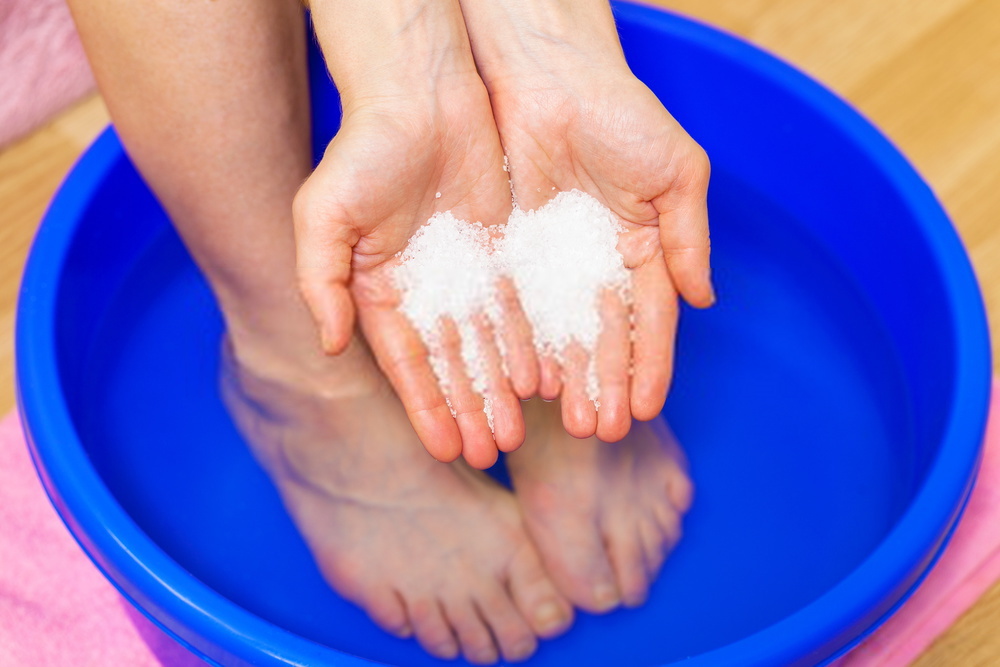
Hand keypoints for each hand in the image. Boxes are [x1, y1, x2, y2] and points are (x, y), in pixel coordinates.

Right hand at [295, 1, 537, 468]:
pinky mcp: (498, 254)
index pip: (407, 363)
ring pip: (487, 344)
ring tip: (516, 432)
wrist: (420, 98)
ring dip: (499, 389)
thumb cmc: (364, 151)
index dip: (427, 406)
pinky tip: (539, 380)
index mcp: (379, 292)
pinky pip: (516, 308)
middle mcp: (423, 292)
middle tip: (491, 454)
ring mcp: (463, 274)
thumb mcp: (324, 216)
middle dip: (469, 409)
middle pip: (452, 364)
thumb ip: (322, 282)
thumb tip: (330, 345)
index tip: (446, 449)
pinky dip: (525, 345)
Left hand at [460, 0, 713, 441]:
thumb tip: (705, 300)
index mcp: (645, 248)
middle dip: (607, 385)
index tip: (647, 408)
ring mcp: (557, 263)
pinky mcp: (515, 254)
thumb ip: (689, 237)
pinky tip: (532, 382)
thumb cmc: (622, 114)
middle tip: (603, 430)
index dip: (650, 364)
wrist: (549, 76)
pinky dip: (529, 346)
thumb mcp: (675, 172)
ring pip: (564, 333)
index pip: (650, 320)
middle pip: (606, 338)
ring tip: (569, 421)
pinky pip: (522, 309)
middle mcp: (601, 264)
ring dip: (570, 378)